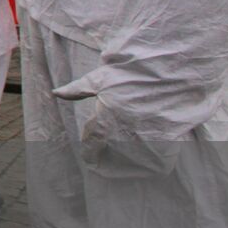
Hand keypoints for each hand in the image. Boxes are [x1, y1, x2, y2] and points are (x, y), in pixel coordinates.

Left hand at [52, 76, 179, 178]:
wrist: (169, 68)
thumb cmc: (130, 72)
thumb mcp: (101, 77)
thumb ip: (78, 89)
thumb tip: (56, 93)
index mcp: (107, 118)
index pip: (94, 142)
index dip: (90, 152)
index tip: (89, 158)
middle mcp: (127, 130)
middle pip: (115, 149)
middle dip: (110, 152)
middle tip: (109, 153)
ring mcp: (150, 135)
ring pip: (136, 154)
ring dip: (132, 155)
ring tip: (129, 152)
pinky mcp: (171, 136)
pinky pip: (160, 153)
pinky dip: (154, 155)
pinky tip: (150, 150)